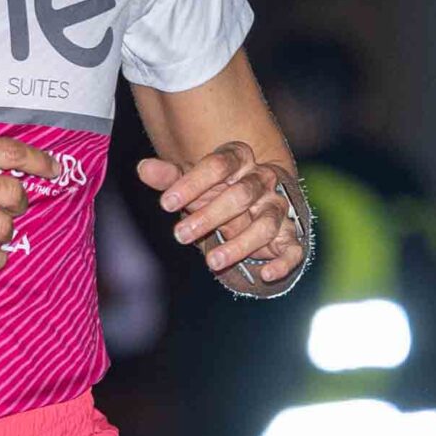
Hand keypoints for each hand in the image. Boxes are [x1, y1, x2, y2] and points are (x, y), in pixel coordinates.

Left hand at [136, 143, 308, 292]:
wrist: (249, 215)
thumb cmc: (214, 196)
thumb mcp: (192, 187)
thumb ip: (170, 178)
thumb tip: (142, 168)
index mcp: (240, 160)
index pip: (219, 164)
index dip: (192, 183)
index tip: (165, 204)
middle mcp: (264, 181)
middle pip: (241, 194)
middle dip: (209, 216)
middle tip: (179, 235)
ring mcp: (278, 208)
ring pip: (265, 223)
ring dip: (240, 244)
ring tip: (212, 262)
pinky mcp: (289, 236)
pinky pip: (293, 248)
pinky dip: (283, 262)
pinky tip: (265, 274)